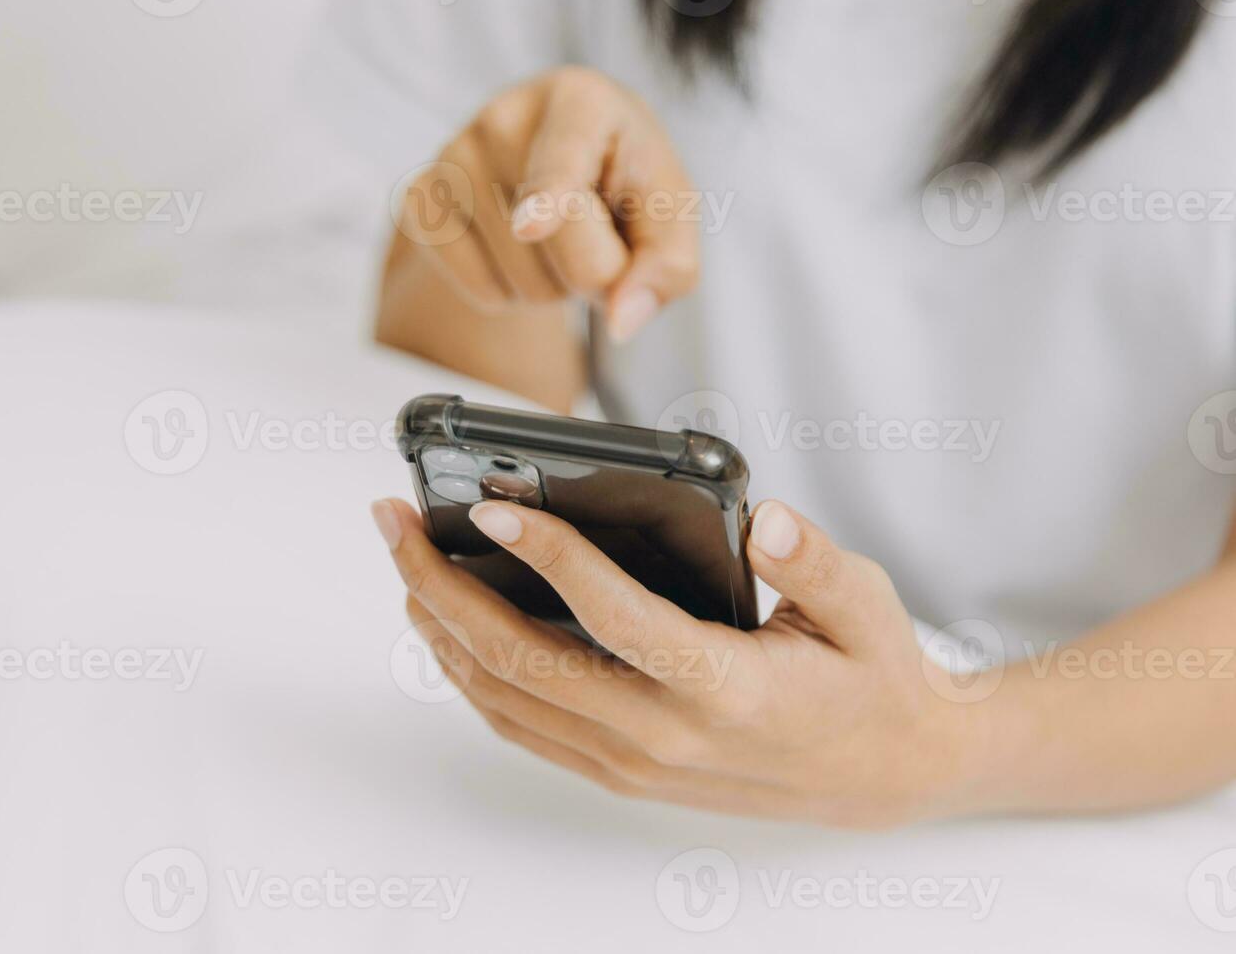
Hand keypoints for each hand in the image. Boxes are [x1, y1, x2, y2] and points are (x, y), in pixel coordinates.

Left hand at [370, 497, 990, 828]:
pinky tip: (451, 629)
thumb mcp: (867, 608)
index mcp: (724, 687)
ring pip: (507, 698)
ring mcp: (633, 761)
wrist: (885, 775)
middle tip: (394, 524)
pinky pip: (524, 725)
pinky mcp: (621, 770)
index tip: (492, 503)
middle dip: (443, 586)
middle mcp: (664, 734)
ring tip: (406, 565)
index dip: (548, 554)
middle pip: (523, 660)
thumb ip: (812, 560)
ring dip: (443, 630)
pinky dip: (472, 675)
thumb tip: (765, 515)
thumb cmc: (872, 680)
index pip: (613, 615)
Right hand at [396, 66, 699, 341]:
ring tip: (552, 238)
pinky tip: (512, 252)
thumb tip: (622, 322)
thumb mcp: (668, 214)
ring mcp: (453, 157)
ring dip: (550, 286)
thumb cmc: (621, 182)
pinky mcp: (420, 201)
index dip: (549, 195)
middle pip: (553, 246)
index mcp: (580, 101)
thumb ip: (668, 265)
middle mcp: (505, 117)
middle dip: (590, 269)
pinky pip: (476, 290)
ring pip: (518, 282)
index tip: (530, 226)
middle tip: (594, 231)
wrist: (557, 167)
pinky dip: (506, 294)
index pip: (562, 159)